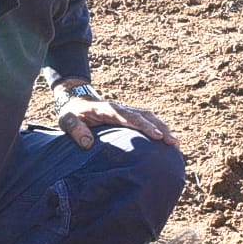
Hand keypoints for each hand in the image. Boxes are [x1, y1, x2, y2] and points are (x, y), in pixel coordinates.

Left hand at [55, 94, 177, 150]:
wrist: (76, 100)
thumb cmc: (72, 113)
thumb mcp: (67, 121)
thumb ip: (76, 130)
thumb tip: (88, 144)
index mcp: (107, 109)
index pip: (128, 117)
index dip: (143, 126)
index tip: (156, 135)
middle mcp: (121, 108)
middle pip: (144, 116)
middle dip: (160, 128)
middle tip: (172, 142)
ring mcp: (127, 110)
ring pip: (150, 116)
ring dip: (164, 128)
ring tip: (176, 143)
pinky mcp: (130, 115)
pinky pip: (148, 119)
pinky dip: (160, 127)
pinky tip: (169, 139)